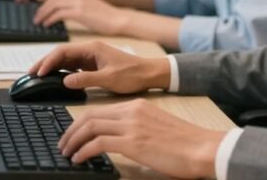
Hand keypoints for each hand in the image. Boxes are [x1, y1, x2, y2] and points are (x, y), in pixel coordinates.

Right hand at [29, 41, 169, 93]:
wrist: (149, 73)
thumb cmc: (132, 74)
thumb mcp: (109, 78)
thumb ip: (86, 79)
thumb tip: (64, 81)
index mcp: (92, 48)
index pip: (63, 52)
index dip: (48, 61)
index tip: (38, 73)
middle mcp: (89, 50)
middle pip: (60, 54)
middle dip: (44, 62)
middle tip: (30, 74)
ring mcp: (90, 57)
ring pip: (65, 60)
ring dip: (51, 67)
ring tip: (37, 77)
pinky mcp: (93, 64)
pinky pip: (72, 66)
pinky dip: (61, 71)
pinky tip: (54, 79)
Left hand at [33, 0, 126, 34]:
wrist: (121, 20)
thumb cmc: (108, 19)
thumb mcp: (90, 8)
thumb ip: (76, 8)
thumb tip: (63, 13)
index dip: (45, 2)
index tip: (40, 11)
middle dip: (41, 8)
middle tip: (36, 18)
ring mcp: (79, 2)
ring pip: (53, 4)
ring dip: (43, 13)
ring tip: (38, 22)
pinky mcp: (80, 12)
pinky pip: (59, 13)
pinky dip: (50, 19)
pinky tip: (47, 25)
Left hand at [59, 99, 224, 178]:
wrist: (203, 148)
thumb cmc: (186, 143)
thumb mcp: (157, 127)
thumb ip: (138, 128)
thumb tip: (120, 140)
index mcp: (138, 106)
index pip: (100, 110)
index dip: (81, 122)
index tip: (73, 134)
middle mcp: (132, 111)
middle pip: (90, 115)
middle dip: (71, 130)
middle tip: (63, 143)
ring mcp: (132, 126)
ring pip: (90, 127)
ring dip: (73, 141)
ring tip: (67, 153)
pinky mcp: (133, 142)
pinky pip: (98, 143)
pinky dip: (84, 151)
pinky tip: (79, 159)